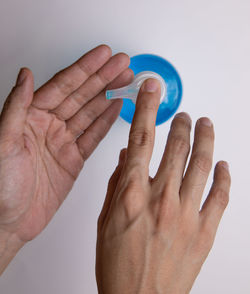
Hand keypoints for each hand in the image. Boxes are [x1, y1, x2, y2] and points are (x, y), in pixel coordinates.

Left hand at [0, 45, 132, 273]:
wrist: (9, 221)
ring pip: (90, 112)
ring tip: (125, 81)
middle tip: (122, 64)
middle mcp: (49, 126)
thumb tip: (26, 76)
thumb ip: (16, 107)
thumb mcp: (3, 143)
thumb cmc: (1, 187)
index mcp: (31, 117)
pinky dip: (105, 122)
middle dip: (103, 77)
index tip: (103, 55)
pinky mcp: (73, 159)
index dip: (85, 68)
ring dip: (108, 95)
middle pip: (81, 95)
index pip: (63, 85)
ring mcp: (63, 142)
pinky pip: (93, 136)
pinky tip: (116, 108)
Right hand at [96, 79, 230, 293]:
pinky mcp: (204, 232)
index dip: (146, 109)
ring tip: (205, 124)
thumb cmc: (118, 265)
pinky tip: (222, 164)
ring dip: (205, 138)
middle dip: (181, 123)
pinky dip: (223, 176)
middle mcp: (161, 199)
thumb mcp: (105, 221)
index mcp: (131, 195)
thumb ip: (116, 185)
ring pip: (201, 163)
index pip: (140, 139)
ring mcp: (186, 215)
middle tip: (184, 115)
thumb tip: (125, 158)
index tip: (151, 90)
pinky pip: (220, 196)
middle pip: (176, 147)